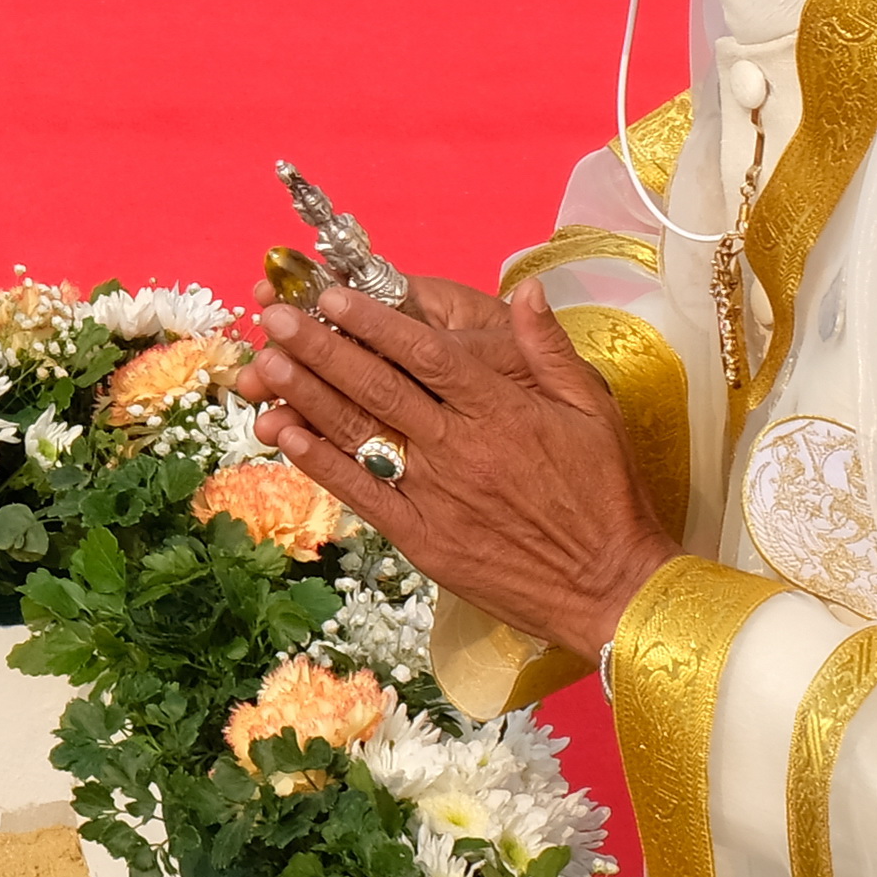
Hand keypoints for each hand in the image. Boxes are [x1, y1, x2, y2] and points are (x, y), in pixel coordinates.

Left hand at [247, 274, 668, 660]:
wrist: (610, 587)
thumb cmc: (606, 496)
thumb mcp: (595, 412)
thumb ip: (550, 350)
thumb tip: (529, 290)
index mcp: (504, 410)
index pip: (427, 354)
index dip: (375, 321)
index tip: (332, 295)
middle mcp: (463, 447)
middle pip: (380, 387)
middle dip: (322, 348)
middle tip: (277, 317)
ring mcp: (438, 494)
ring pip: (361, 434)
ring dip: (308, 395)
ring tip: (266, 363)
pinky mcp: (423, 538)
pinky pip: (362, 493)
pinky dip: (320, 462)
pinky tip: (284, 432)